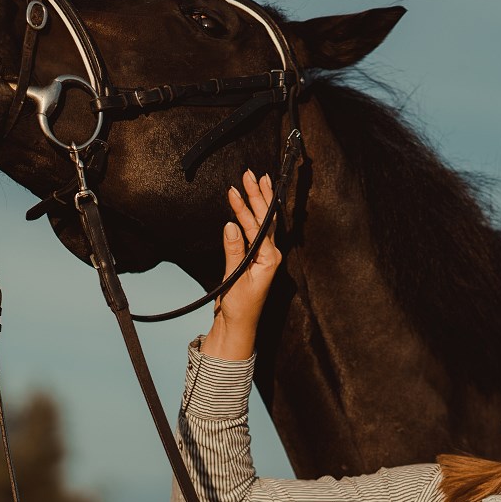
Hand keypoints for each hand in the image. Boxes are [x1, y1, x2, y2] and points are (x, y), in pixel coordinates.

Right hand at [201, 169, 279, 360]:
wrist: (237, 327)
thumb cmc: (239, 308)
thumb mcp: (235, 280)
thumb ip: (234, 251)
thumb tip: (231, 224)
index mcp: (269, 259)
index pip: (258, 226)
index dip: (248, 206)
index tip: (237, 188)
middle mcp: (269, 255)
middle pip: (265, 219)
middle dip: (258, 195)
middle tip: (250, 174)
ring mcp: (262, 257)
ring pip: (261, 224)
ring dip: (257, 202)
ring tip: (255, 181)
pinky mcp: (253, 260)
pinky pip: (254, 232)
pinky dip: (249, 216)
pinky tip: (248, 204)